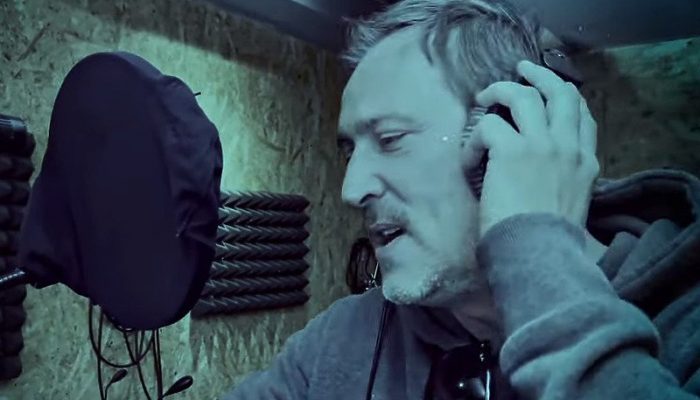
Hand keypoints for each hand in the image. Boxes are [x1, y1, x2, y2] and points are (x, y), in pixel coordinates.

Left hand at [466, 60, 599, 238]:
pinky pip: (488, 127)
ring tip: (482, 97)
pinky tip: (469, 160)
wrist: (539, 253)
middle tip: (520, 70)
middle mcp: (568, 147)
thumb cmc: (549, 241)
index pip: (582, 115)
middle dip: (539, 76)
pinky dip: (473, 140)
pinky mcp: (511, 151)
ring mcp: (542, 145)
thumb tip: (543, 173)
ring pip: (523, 96)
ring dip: (499, 91)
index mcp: (585, 163)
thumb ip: (565, 181)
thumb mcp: (572, 206)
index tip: (550, 93)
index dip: (565, 97)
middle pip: (560, 92)